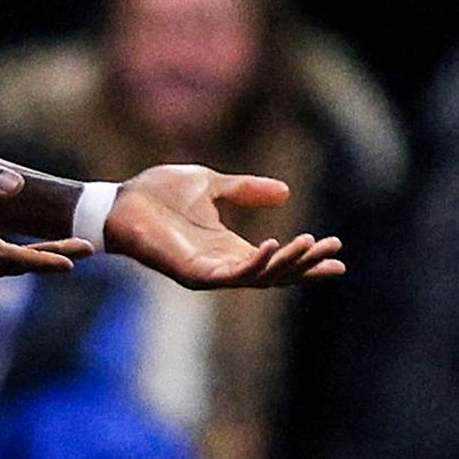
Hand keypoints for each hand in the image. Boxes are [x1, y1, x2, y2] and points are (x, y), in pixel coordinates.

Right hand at [0, 134, 95, 275]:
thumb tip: (18, 186)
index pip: (5, 255)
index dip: (41, 259)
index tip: (73, 260)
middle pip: (7, 265)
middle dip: (48, 259)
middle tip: (89, 249)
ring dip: (33, 260)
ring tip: (71, 249)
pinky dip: (13, 258)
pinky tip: (36, 250)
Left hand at [107, 167, 345, 289]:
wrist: (119, 201)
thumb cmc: (157, 194)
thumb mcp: (212, 183)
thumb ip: (245, 189)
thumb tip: (284, 193)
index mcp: (229, 247)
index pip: (277, 260)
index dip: (307, 259)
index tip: (338, 254)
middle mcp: (222, 264)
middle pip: (276, 273)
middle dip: (306, 264)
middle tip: (335, 253)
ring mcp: (208, 272)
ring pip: (258, 276)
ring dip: (287, 263)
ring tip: (311, 244)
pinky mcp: (191, 273)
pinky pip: (230, 275)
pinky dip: (254, 264)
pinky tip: (273, 248)